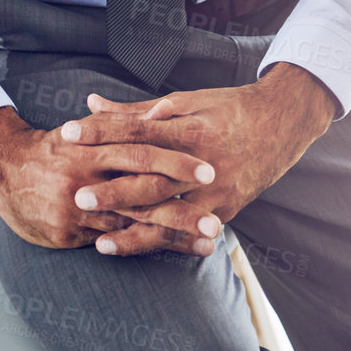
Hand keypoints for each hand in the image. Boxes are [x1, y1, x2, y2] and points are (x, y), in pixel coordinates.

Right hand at [0, 104, 219, 252]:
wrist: (2, 169)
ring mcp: (79, 208)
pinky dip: (142, 246)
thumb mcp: (84, 130)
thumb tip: (159, 115)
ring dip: (172, 234)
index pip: (141, 152)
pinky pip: (111, 240)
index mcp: (93, 145)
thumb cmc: (52, 148)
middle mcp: (87, 176)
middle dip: (180, 208)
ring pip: (132, 223)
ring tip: (207, 241)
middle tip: (215, 219)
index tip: (206, 171)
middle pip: (141, 192)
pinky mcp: (70, 233)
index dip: (175, 162)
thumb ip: (120, 126)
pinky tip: (169, 253)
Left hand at [66, 63, 336, 257]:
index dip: (101, 131)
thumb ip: (138, 110)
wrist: (282, 124)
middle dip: (113, 191)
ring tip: (100, 240)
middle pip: (151, 179)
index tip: (68, 133)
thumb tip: (93, 104)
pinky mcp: (224, 211)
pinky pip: (187, 232)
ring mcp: (215, 192)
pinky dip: (161, 243)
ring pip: (169, 215)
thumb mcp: (186, 100)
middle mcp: (202, 163)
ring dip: (134, 229)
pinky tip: (135, 250)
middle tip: (76, 197)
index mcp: (190, 128)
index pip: (137, 130)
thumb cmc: (227, 108)